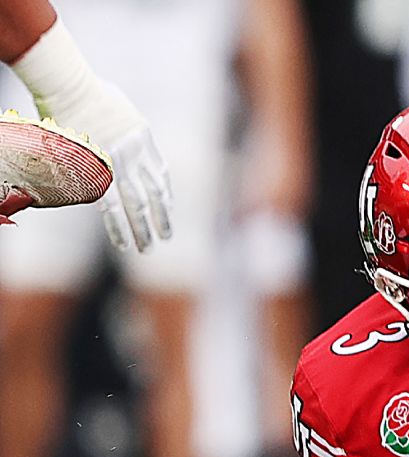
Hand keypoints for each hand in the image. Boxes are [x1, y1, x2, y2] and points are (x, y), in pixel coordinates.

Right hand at [11, 22, 172, 250]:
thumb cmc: (89, 91)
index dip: (166, 197)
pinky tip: (121, 240)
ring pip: (135, 204)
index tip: (168, 211)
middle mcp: (136, 154)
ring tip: (146, 249)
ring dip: (142, 229)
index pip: (161, 175)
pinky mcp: (95, 168)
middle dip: (160, 219)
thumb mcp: (121, 109)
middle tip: (165, 239)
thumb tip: (125, 134)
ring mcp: (117, 162)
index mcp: (144, 139)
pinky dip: (116, 224)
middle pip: (154, 195)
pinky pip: (108, 203)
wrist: (70, 85)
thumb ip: (128, 128)